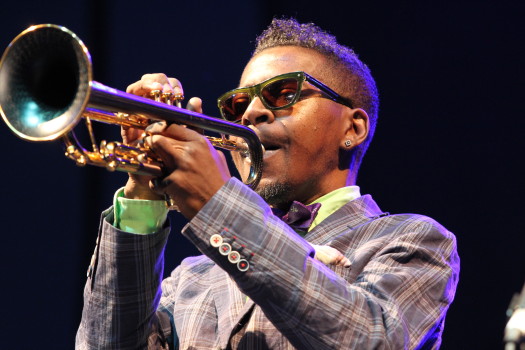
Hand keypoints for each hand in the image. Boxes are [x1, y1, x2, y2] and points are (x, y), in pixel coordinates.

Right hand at [122, 74, 183, 199]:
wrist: (162, 180)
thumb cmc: (177, 159)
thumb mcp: (188, 139)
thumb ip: (192, 120)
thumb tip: (196, 99)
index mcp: (167, 109)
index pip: (167, 86)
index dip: (172, 84)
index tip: (178, 92)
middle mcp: (151, 109)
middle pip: (149, 83)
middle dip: (157, 81)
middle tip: (166, 91)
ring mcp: (138, 117)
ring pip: (134, 91)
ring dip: (144, 87)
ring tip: (155, 91)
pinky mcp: (127, 128)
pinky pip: (125, 111)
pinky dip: (133, 107)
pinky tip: (144, 109)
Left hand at [146, 123, 231, 218]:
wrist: (221, 206)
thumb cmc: (220, 185)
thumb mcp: (217, 159)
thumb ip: (203, 148)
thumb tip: (194, 141)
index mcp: (201, 143)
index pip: (173, 127)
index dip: (160, 129)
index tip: (155, 133)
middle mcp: (190, 151)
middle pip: (160, 137)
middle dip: (152, 143)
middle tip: (151, 149)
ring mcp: (180, 166)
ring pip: (154, 151)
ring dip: (152, 159)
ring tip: (158, 168)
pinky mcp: (172, 182)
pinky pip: (155, 179)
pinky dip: (158, 185)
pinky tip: (166, 189)